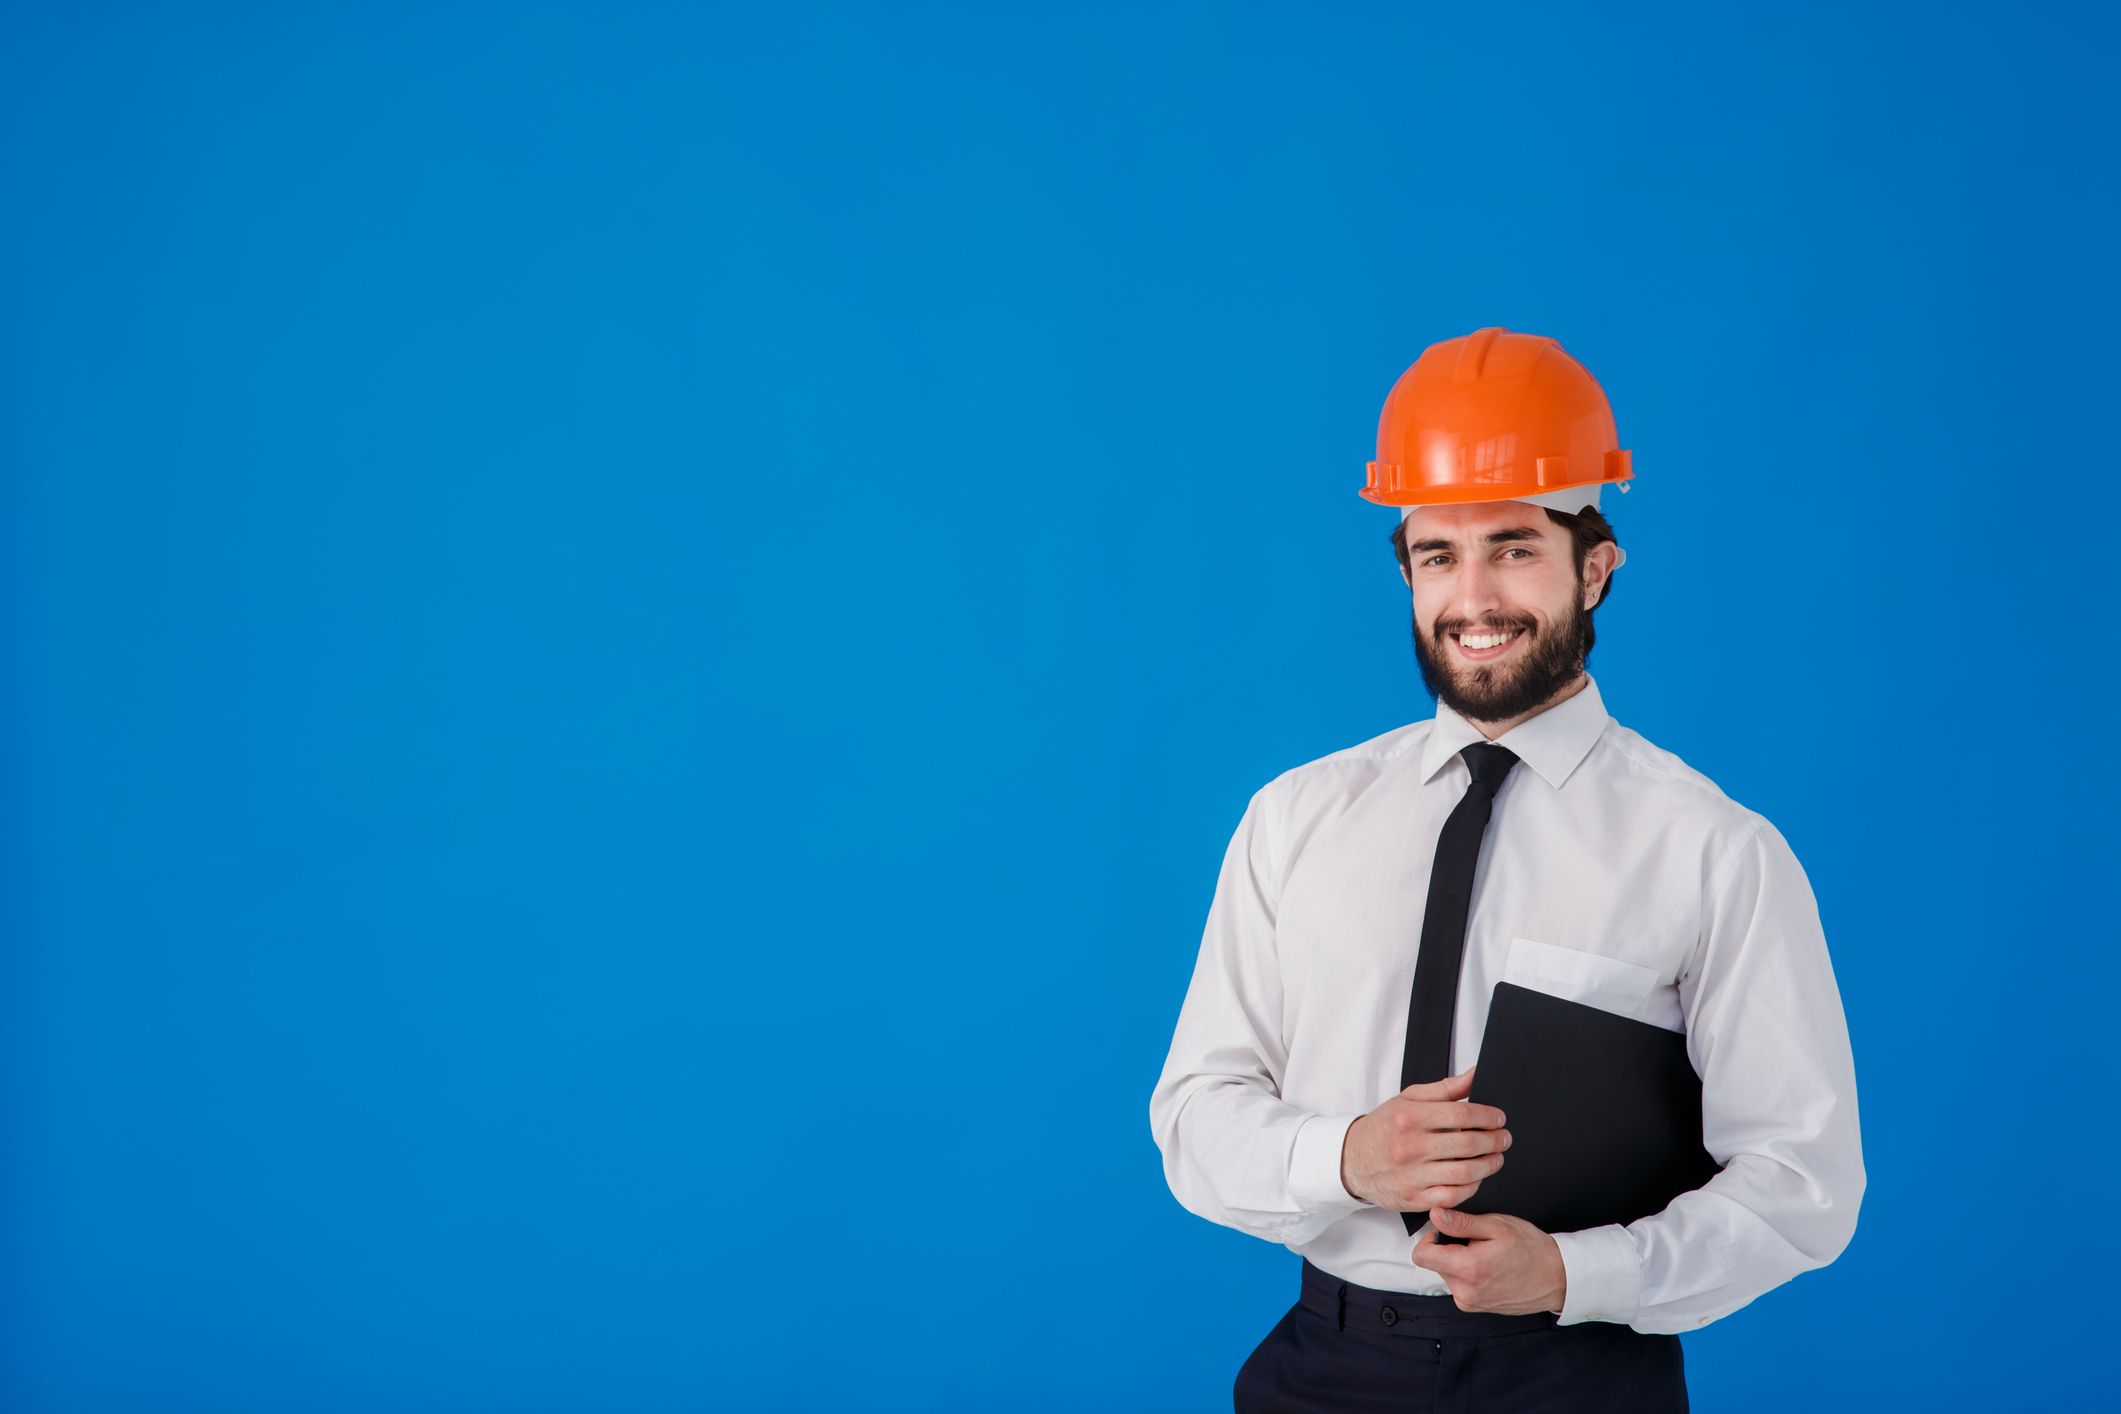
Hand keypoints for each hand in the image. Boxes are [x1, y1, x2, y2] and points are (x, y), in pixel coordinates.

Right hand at [1338, 1068, 1509, 1211]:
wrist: (1351, 1160)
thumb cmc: (1384, 1127)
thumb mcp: (1408, 1099)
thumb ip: (1445, 1089)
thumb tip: (1476, 1075)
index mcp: (1409, 1117)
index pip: (1462, 1113)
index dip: (1488, 1116)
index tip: (1498, 1118)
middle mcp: (1409, 1146)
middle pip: (1467, 1144)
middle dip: (1494, 1140)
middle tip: (1504, 1138)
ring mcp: (1411, 1175)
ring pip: (1464, 1173)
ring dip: (1488, 1165)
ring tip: (1496, 1158)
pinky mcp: (1413, 1198)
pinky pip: (1452, 1196)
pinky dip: (1471, 1187)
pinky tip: (1476, 1178)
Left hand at [1410, 1208, 1566, 1314]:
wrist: (1557, 1278)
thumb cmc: (1532, 1250)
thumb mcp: (1497, 1226)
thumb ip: (1461, 1222)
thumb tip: (1435, 1214)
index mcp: (1468, 1270)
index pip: (1421, 1255)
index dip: (1429, 1237)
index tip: (1446, 1229)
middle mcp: (1465, 1292)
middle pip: (1434, 1263)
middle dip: (1449, 1248)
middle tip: (1476, 1241)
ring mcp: (1470, 1302)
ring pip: (1447, 1274)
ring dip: (1459, 1261)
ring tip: (1486, 1254)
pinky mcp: (1475, 1307)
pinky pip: (1459, 1285)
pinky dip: (1467, 1274)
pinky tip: (1489, 1267)